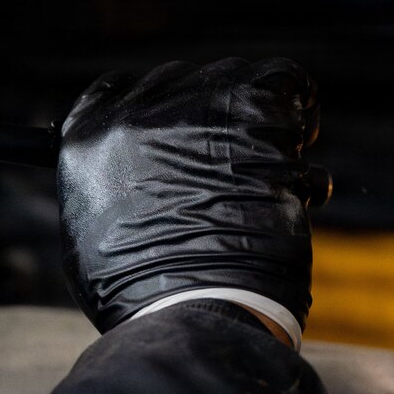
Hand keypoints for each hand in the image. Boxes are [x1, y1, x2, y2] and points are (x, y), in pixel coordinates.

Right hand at [57, 58, 318, 339]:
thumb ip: (111, 188)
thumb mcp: (95, 235)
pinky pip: (282, 82)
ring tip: (279, 153)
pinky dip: (297, 103)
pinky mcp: (248, 115)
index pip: (116, 90)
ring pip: (236, 81)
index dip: (154, 106)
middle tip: (238, 154)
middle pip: (183, 83)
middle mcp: (136, 114)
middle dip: (212, 116)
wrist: (193, 312)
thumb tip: (144, 173)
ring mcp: (193, 111)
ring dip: (259, 116)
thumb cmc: (146, 296)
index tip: (179, 125)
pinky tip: (305, 134)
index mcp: (88, 140)